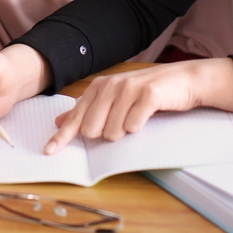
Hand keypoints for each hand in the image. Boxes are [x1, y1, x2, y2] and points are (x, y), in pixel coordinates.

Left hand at [45, 58, 232, 153]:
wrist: (184, 80)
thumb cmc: (149, 92)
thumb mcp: (116, 97)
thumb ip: (89, 108)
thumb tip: (61, 121)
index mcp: (100, 87)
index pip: (76, 117)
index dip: (62, 136)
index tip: (48, 151)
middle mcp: (111, 86)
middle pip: (92, 129)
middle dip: (106, 134)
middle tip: (124, 122)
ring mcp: (129, 89)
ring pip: (112, 131)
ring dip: (125, 132)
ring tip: (137, 118)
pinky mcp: (147, 96)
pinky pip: (133, 126)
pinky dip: (139, 128)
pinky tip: (147, 116)